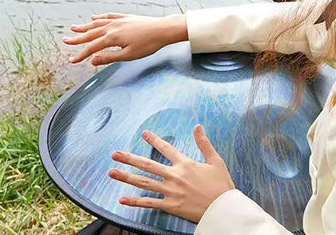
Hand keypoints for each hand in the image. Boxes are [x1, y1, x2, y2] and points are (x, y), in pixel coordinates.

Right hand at [63, 12, 187, 65]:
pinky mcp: (126, 17)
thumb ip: (109, 57)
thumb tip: (92, 61)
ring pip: (97, 23)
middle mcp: (112, 27)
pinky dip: (100, 17)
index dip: (80, 55)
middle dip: (77, 38)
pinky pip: (108, 17)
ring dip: (85, 26)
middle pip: (91, 33)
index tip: (71, 61)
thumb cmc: (148, 45)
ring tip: (74, 28)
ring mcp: (119, 20)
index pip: (91, 47)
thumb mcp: (129, 55)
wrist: (163, 29)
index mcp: (112, 38)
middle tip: (65, 40)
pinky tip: (94, 17)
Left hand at [108, 126, 234, 222]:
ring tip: (111, 172)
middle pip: (147, 164)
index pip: (165, 148)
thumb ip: (204, 143)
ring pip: (143, 182)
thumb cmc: (221, 185)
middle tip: (114, 154)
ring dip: (126, 177)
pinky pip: (148, 203)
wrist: (223, 209)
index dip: (153, 140)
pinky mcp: (170, 205)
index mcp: (185, 164)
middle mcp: (174, 176)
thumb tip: (197, 126)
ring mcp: (170, 191)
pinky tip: (122, 199)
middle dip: (129, 158)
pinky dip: (134, 201)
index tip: (143, 133)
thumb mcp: (216, 161)